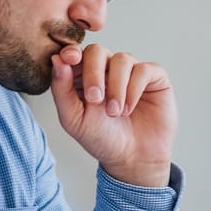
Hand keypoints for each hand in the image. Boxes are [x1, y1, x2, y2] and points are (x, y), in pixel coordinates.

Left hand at [50, 43, 176, 186]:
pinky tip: (129, 108)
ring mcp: (131, 72)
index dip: (72, 52)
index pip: (75, 54)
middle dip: (93, 73)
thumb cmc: (101, 139)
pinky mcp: (154, 77)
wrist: (132, 159)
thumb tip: (57, 59)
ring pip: (122, 59)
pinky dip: (134, 89)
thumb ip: (61, 89)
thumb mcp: (73, 119)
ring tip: (114, 112)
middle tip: (95, 99)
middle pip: (97, 51)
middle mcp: (107, 69)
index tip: (70, 59)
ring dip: (115, 87)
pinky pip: (143, 69)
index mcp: (83, 76)